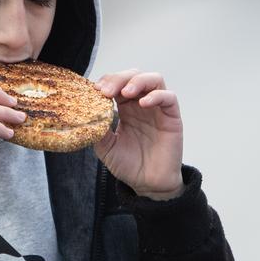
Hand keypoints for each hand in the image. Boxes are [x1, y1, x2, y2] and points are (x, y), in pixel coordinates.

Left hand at [93, 70, 183, 200]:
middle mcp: (142, 105)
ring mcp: (158, 109)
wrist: (148, 184)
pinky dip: (157, 95)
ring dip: (138, 81)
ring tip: (125, 93)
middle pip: (134, 76)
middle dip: (119, 78)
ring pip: (154, 80)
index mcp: (125, 109)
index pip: (117, 84)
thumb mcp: (105, 147)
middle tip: (106, 90)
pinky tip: (144, 103)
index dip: (107, 81)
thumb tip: (86, 114)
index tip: (95, 90)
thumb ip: (97, 130)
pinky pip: (169, 97)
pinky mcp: (172, 117)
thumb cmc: (128, 165)